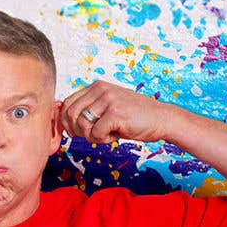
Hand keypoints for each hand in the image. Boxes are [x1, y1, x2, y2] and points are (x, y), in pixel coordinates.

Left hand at [60, 81, 180, 144]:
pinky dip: (104, 140)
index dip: (66, 122)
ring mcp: (108, 99)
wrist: (161, 119)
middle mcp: (101, 89)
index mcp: (96, 86)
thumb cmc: (133, 117)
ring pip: (82, 124)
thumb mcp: (108, 108)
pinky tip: (116, 135)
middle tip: (92, 136)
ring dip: (92, 136)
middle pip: (70, 114)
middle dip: (77, 131)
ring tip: (107, 135)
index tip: (75, 133)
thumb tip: (65, 124)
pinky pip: (96, 133)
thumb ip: (89, 111)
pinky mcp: (116, 112)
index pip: (67, 103)